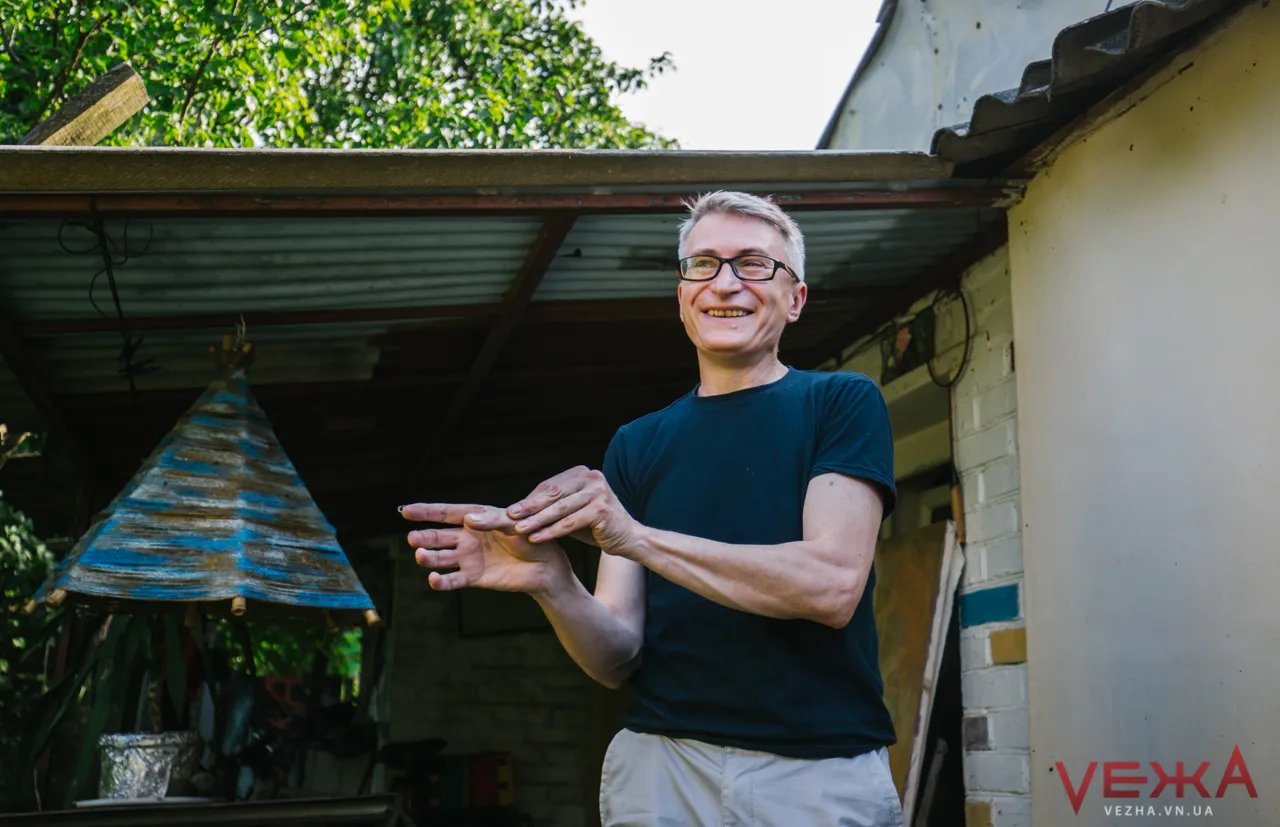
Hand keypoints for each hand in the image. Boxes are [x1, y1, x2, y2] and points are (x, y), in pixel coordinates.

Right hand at [401, 503, 570, 593]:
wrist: (547, 567)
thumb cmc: (533, 538)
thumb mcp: (515, 524)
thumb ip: (493, 521)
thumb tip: (468, 519)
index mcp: (477, 519)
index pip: (446, 513)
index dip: (426, 512)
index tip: (405, 511)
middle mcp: (468, 538)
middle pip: (439, 536)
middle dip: (424, 537)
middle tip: (412, 538)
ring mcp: (469, 558)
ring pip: (441, 558)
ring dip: (429, 557)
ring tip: (420, 556)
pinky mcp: (474, 578)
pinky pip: (453, 579)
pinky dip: (442, 581)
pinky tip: (433, 580)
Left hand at [476, 466, 642, 556]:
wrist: (629, 538)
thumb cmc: (597, 526)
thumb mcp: (573, 511)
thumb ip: (554, 505)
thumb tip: (519, 507)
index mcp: (582, 474)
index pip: (550, 486)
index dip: (530, 499)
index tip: (510, 511)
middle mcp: (592, 477)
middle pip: (553, 494)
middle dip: (529, 507)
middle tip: (508, 517)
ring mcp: (598, 492)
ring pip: (560, 509)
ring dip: (536, 520)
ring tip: (518, 530)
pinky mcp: (602, 509)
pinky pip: (570, 522)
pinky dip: (551, 531)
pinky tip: (536, 538)